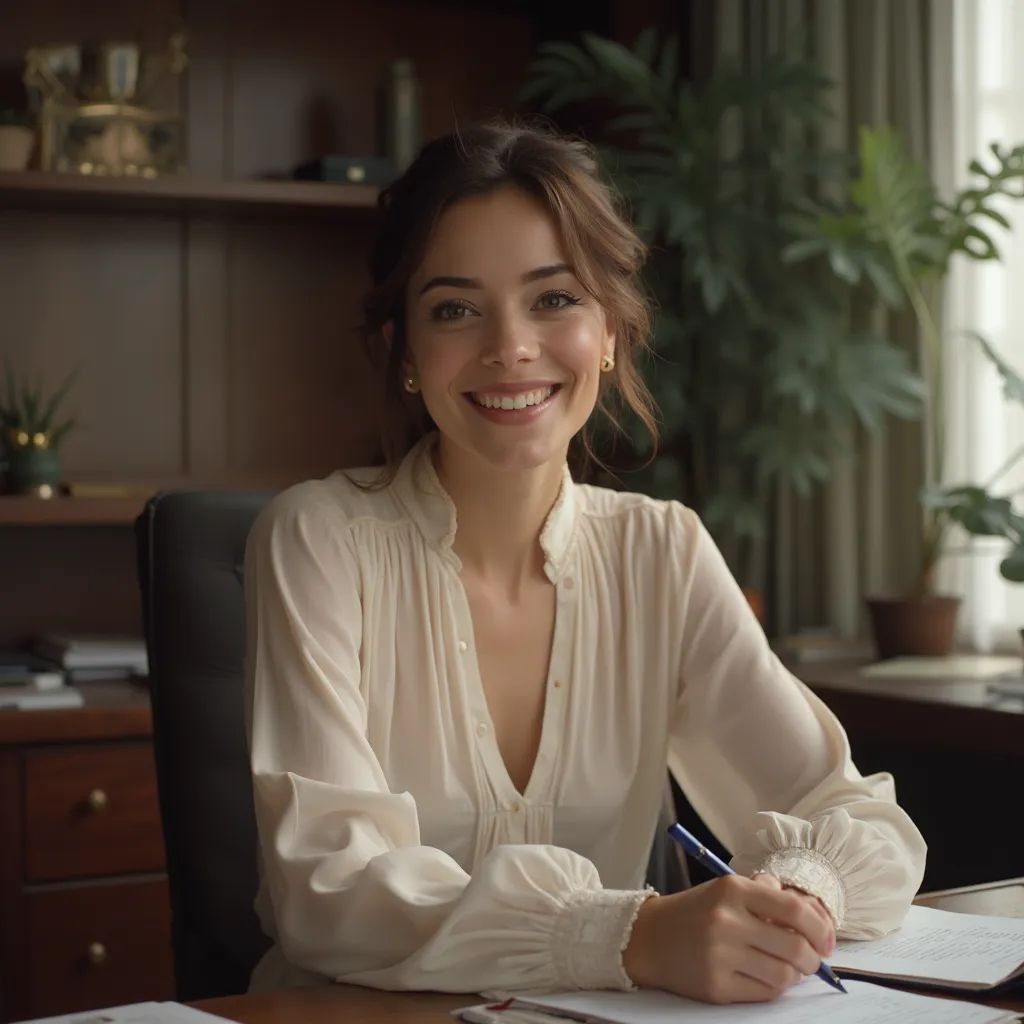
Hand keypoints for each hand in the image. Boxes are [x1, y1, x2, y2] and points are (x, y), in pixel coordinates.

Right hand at [622, 874, 834, 1003]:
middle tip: (811, 959)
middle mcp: (727, 920)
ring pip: (783, 975)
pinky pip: (764, 993)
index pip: (794, 910)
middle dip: (812, 958)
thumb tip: (807, 915)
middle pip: (794, 947)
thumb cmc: (695, 912)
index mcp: (733, 889)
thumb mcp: (725, 889)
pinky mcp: (716, 986)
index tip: (827, 940)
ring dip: (794, 975)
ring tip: (787, 969)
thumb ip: (765, 894)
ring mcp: (720, 955)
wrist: (648, 938)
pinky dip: (773, 988)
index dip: (820, 928)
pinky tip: (766, 977)